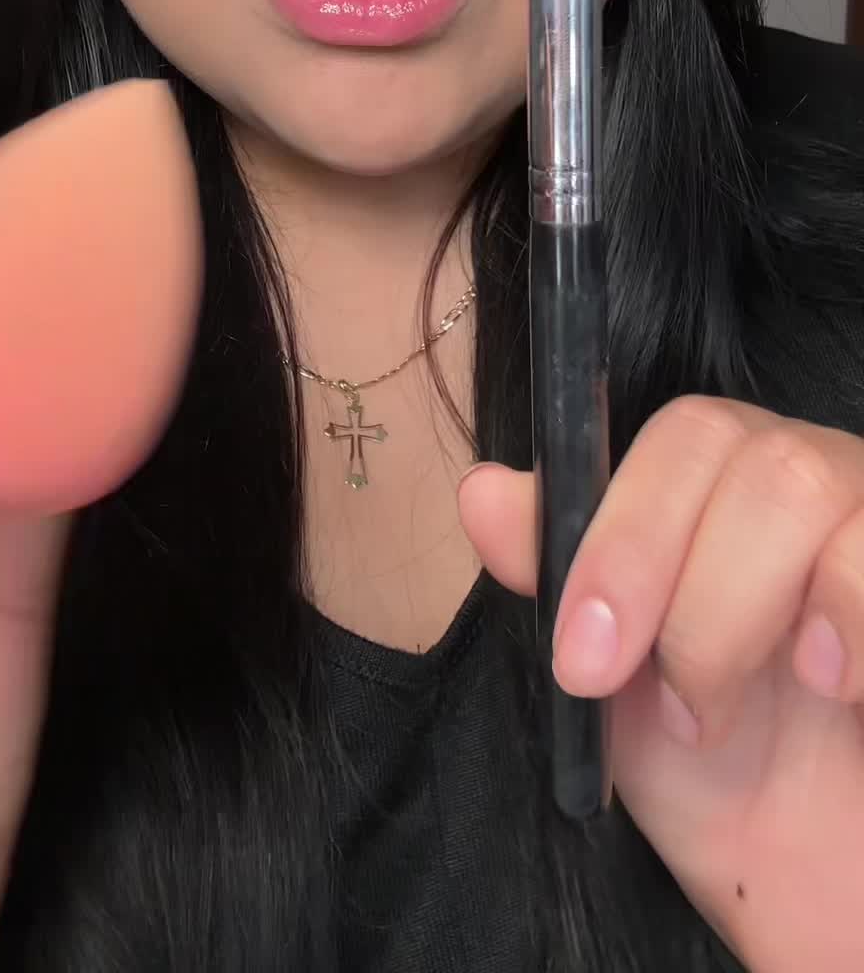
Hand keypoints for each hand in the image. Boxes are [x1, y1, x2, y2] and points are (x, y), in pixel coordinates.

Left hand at [458, 395, 863, 972]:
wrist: (814, 871)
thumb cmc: (712, 759)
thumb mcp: (611, 677)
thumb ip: (552, 573)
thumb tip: (481, 491)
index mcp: (722, 476)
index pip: (681, 437)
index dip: (625, 539)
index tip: (583, 658)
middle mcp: (806, 471)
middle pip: (748, 456)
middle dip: (686, 595)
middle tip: (675, 712)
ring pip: (806, 487)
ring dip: (747, 620)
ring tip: (734, 714)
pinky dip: (850, 632)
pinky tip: (838, 692)